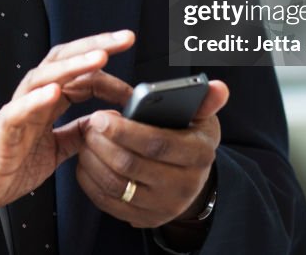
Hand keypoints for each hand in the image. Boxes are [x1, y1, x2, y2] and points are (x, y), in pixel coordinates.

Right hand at [0, 30, 134, 240]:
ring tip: (99, 57)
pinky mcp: (1, 135)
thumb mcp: (53, 151)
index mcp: (44, 103)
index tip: (129, 63)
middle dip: (94, 46)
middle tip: (125, 38)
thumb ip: (77, 133)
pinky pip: (17, 112)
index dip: (104, 64)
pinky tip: (55, 92)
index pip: (77, 71)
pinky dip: (36, 100)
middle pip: (62, 61)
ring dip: (72, 66)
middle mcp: (30, 101)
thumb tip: (106, 121)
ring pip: (43, 78)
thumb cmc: (4, 167)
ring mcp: (15, 114)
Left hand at [76, 80, 228, 227]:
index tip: (101, 116)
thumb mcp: (202, 117)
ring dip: (93, 160)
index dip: (125, 131)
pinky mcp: (144, 219)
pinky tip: (86, 160)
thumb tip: (219, 87)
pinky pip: (108, 203)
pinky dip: (91, 181)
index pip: (157, 144)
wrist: (192, 178)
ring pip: (115, 186)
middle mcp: (184, 186)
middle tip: (89, 124)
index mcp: (199, 154)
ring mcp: (164, 206)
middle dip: (103, 143)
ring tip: (86, 139)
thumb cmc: (190, 136)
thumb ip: (205, 99)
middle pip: (131, 166)